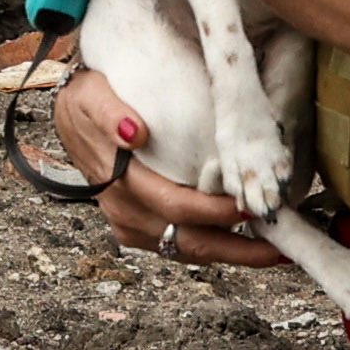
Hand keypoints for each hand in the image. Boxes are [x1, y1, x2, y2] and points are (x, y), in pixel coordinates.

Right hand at [45, 68, 287, 269]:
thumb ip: (109, 112)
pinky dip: (214, 247)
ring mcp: (132, 225)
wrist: (69, 116)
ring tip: (272, 251)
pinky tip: (242, 241)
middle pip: (190, 243)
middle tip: (279, 248)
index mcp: (119, 182)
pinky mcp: (139, 229)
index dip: (216, 212)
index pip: (177, 207)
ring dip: (231, 254)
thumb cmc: (87, 102)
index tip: (250, 207)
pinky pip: (180, 246)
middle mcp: (127, 213)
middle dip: (238, 251)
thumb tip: (135, 133)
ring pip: (188, 251)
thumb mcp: (91, 95)